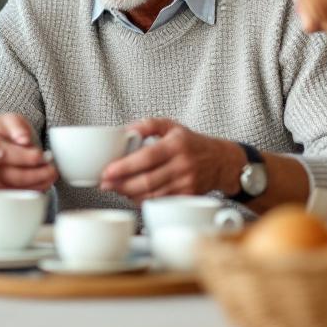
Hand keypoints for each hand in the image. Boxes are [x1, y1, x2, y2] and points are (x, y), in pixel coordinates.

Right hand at [0, 113, 56, 192]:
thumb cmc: (4, 132)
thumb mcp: (10, 120)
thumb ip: (16, 125)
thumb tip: (23, 139)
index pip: (6, 155)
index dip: (26, 157)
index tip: (42, 155)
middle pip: (9, 176)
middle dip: (36, 175)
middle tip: (52, 169)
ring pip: (11, 190)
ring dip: (36, 185)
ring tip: (51, 176)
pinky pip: (11, 198)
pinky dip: (30, 193)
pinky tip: (42, 185)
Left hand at [99, 119, 237, 201]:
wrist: (222, 161)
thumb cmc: (192, 143)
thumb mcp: (171, 126)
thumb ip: (147, 124)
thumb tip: (124, 131)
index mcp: (176, 145)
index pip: (146, 158)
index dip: (124, 167)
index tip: (107, 171)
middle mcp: (182, 165)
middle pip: (146, 181)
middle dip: (121, 185)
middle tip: (104, 184)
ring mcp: (186, 183)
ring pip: (152, 195)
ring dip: (129, 195)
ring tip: (115, 189)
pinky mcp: (187, 196)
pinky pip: (160, 202)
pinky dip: (143, 201)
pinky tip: (132, 195)